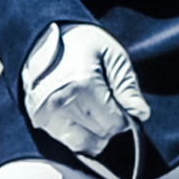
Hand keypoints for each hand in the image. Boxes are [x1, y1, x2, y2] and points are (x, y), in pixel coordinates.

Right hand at [20, 24, 150, 155]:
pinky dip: (80, 135)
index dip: (125, 115)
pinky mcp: (38, 119)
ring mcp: (46, 113)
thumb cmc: (81, 43)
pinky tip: (78, 115)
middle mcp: (61, 102)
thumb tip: (141, 114)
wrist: (41, 36)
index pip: (116, 123)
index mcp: (83, 84)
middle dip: (109, 121)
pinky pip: (68, 142)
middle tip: (102, 99)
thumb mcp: (113, 55)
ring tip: (89, 106)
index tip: (118, 99)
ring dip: (95, 131)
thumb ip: (127, 86)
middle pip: (102, 133)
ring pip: (86, 143)